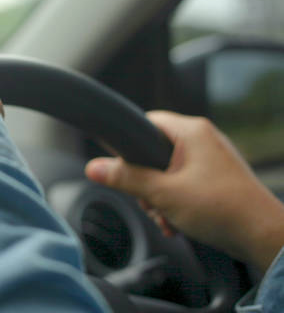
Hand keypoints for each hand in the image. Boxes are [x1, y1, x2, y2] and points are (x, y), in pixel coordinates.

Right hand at [85, 111, 283, 272]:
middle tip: (149, 200)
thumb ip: (126, 178)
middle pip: (153, 151)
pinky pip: (182, 182)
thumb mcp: (163, 194)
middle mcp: (202, 139)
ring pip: (166, 170)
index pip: (146, 121)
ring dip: (158, 196)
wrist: (264, 236)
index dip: (128, 143)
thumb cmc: (224, 210)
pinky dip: (174, 201)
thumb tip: (94, 167)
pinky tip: (176, 221)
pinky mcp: (214, 177)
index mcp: (191, 132)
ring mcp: (210, 158)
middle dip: (145, 182)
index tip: (118, 162)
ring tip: (166, 216)